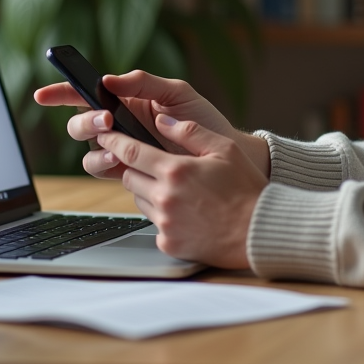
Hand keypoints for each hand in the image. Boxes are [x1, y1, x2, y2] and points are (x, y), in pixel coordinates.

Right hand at [33, 70, 269, 179]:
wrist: (224, 156)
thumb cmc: (204, 121)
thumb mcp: (178, 93)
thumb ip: (144, 83)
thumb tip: (109, 80)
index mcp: (127, 101)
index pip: (87, 94)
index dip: (62, 92)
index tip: (43, 94)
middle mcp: (119, 125)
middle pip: (81, 123)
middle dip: (85, 120)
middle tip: (106, 119)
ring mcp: (123, 149)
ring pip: (89, 148)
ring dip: (96, 144)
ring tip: (117, 144)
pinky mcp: (129, 172)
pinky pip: (104, 169)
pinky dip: (106, 163)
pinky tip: (121, 160)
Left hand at [96, 115, 267, 268]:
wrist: (258, 232)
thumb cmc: (246, 188)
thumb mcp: (224, 149)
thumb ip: (190, 132)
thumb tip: (161, 120)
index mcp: (176, 170)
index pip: (130, 152)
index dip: (113, 141)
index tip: (105, 135)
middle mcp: (165, 198)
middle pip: (130, 176)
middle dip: (136, 168)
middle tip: (157, 165)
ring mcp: (165, 223)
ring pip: (140, 200)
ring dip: (149, 191)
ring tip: (180, 190)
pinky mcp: (168, 243)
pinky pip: (153, 223)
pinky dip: (163, 215)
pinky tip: (187, 212)